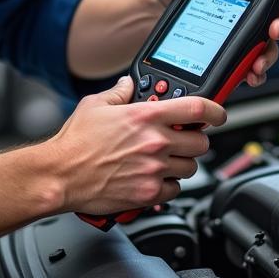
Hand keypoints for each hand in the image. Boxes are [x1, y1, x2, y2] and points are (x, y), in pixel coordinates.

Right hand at [48, 76, 225, 214]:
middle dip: (194, 141)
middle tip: (181, 141)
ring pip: (191, 168)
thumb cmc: (75, 143)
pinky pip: (175, 190)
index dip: (216, 111)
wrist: (60, 175)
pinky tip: (153, 178)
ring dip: (182, 164)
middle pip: (200, 142)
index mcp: (146, 117)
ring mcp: (154, 169)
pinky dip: (168, 185)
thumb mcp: (95, 105)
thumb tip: (128, 84)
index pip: (198, 109)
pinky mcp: (148, 193)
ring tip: (164, 161)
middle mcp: (155, 142)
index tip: (218, 115)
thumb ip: (118, 93)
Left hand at [154, 0, 278, 86]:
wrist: (165, 12)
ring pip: (272, 29)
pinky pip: (258, 52)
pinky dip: (257, 65)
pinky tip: (252, 74)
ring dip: (271, 46)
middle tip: (273, 27)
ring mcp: (248, 15)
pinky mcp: (244, 38)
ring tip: (260, 60)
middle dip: (278, 14)